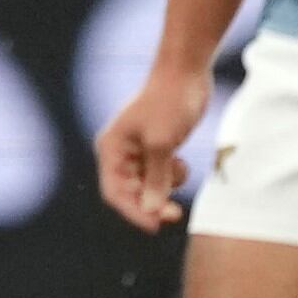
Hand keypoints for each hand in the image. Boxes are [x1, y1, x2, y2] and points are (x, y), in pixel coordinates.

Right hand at [96, 64, 210, 234]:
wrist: (186, 71)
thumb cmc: (169, 102)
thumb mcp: (162, 144)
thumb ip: (156, 179)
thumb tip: (152, 210)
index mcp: (111, 148)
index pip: (115, 193)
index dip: (134, 212)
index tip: (156, 225)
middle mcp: (120, 151)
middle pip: (131, 192)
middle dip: (152, 202)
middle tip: (175, 212)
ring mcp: (138, 149)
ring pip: (147, 185)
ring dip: (164, 187)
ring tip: (180, 170)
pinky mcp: (156, 146)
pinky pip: (159, 173)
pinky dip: (171, 175)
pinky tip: (181, 161)